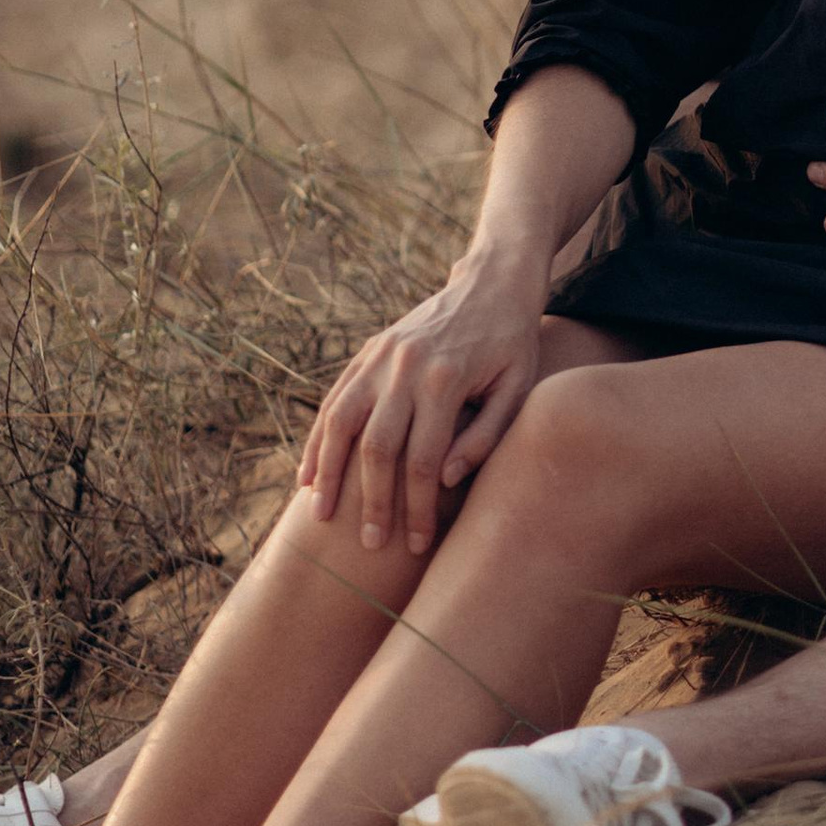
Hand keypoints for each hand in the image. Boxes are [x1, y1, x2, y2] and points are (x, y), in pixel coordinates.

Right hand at [297, 250, 553, 555]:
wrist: (493, 280)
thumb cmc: (513, 343)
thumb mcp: (517, 389)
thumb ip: (484, 437)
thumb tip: (443, 480)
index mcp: (446, 379)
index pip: (424, 461)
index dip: (418, 509)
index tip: (417, 545)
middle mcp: (405, 367)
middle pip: (378, 449)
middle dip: (372, 502)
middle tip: (370, 545)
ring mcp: (380, 356)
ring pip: (341, 422)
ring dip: (328, 473)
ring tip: (321, 517)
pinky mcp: (368, 351)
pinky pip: (334, 399)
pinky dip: (317, 439)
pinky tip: (309, 475)